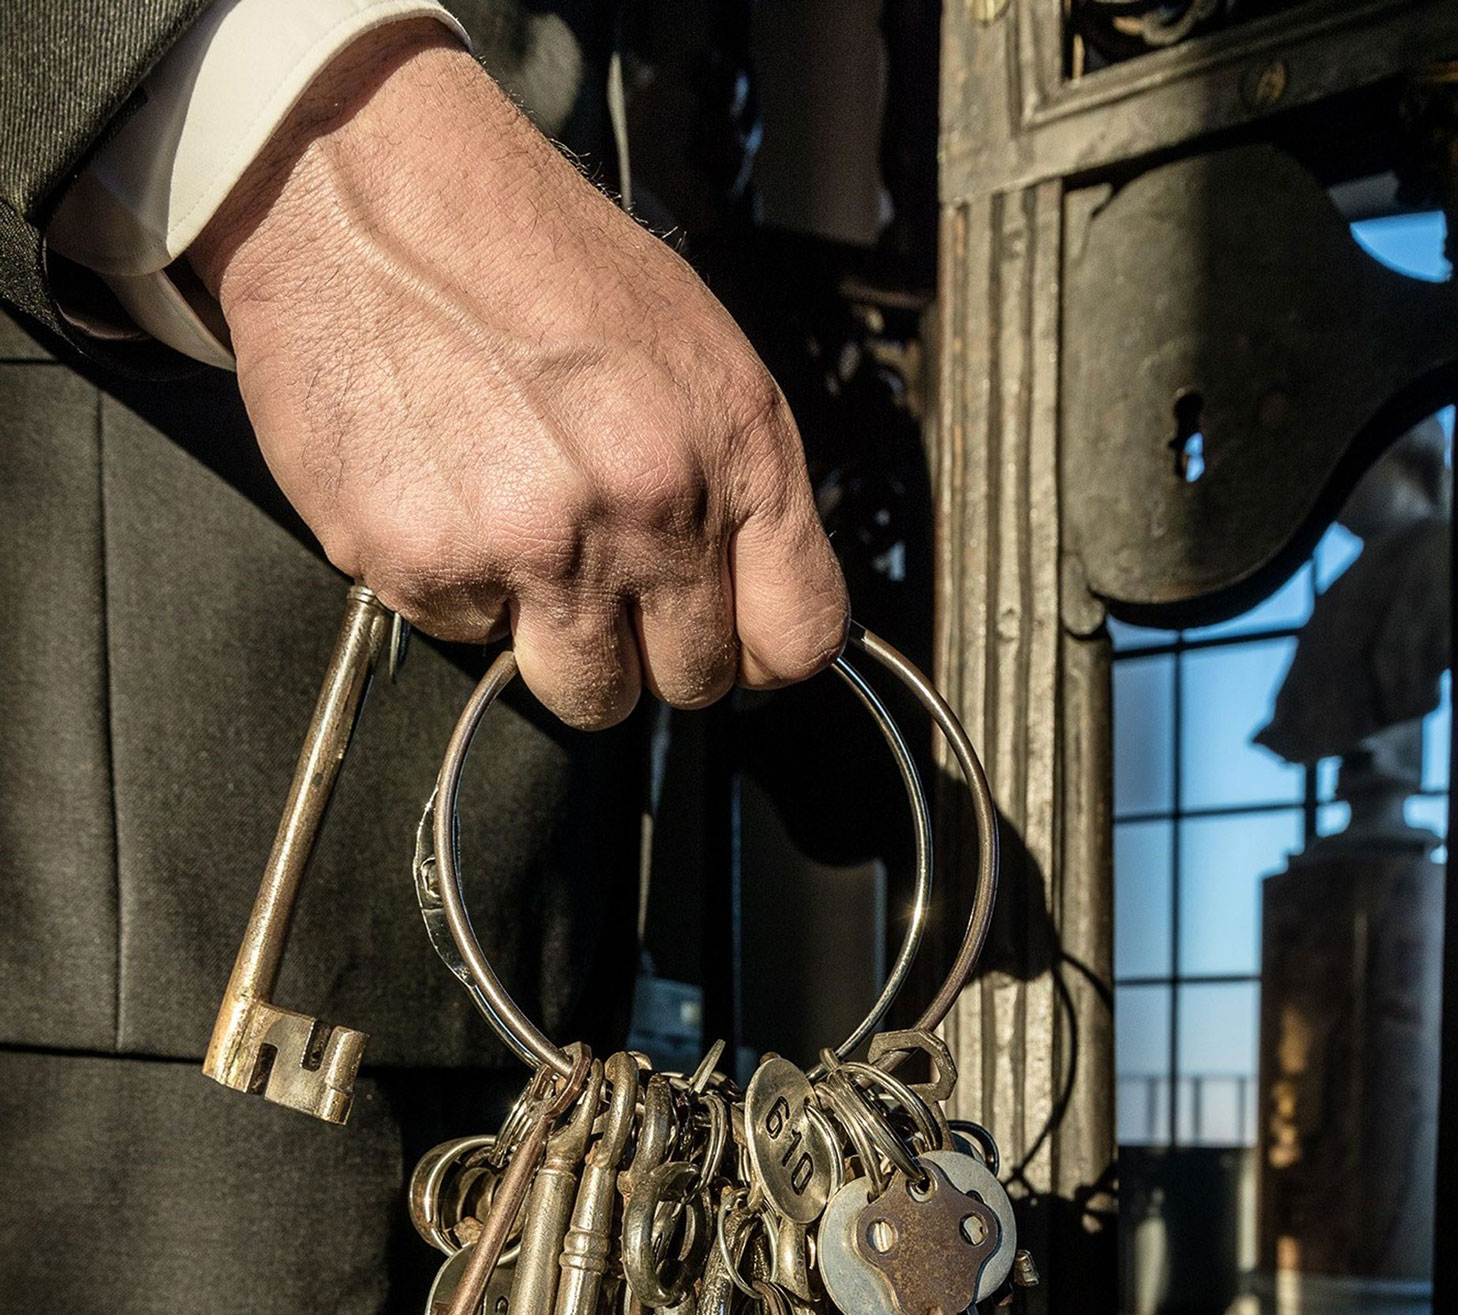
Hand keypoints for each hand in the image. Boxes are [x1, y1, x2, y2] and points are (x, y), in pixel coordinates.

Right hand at [192, 24, 847, 728]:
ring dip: (559, 642)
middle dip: (653, 644)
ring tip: (524, 539)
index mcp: (732, 446)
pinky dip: (459, 586)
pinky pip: (468, 636)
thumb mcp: (690, 345)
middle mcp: (646, 507)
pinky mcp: (429, 567)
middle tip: (604, 571)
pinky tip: (447, 494)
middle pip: (689, 682)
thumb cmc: (526, 249)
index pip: (798, 634)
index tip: (730, 634)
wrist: (367, 187)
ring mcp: (536, 548)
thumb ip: (735, 481)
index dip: (761, 647)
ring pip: (584, 692)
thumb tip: (754, 590)